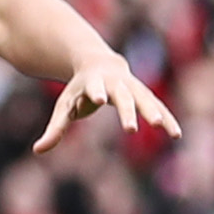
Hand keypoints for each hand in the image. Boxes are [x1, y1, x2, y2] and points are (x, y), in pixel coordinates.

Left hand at [33, 52, 180, 153]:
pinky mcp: (145, 95)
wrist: (100, 63)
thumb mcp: (64, 105)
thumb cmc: (79, 90)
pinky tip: (176, 134)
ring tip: (165, 129)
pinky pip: (157, 107)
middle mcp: (116, 84)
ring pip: (145, 101)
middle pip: (123, 98)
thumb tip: (37, 150)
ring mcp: (133, 88)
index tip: (98, 99)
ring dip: (154, 114)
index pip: (94, 88)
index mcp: (94, 83)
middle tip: (132, 128)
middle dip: (128, 112)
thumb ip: (55, 128)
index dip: (96, 92)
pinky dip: (167, 119)